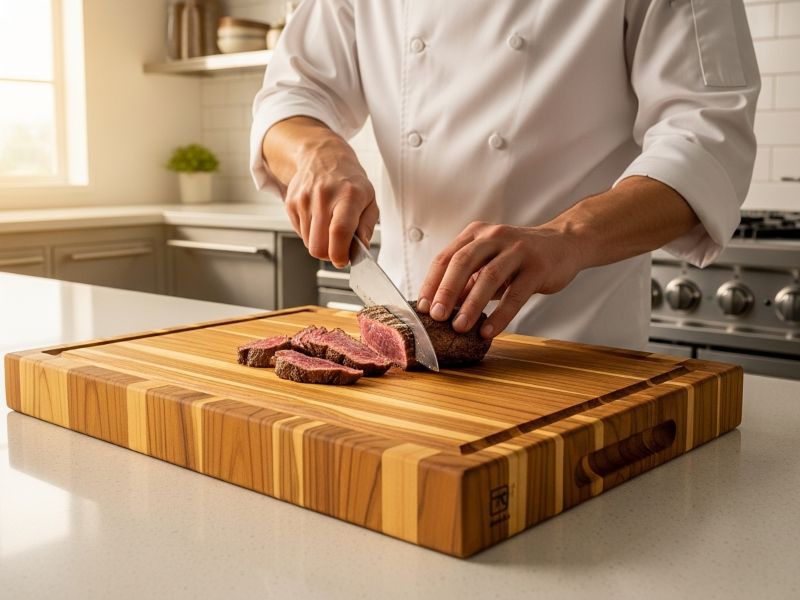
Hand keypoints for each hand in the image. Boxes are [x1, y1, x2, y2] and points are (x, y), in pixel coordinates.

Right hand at [285, 138, 378, 267]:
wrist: (322, 156)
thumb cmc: (349, 181)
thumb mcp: (369, 199)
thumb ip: (367, 227)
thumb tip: (360, 248)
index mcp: (348, 196)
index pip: (339, 232)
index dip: (340, 253)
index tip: (343, 260)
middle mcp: (324, 196)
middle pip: (319, 246)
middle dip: (329, 254)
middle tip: (339, 247)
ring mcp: (304, 200)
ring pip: (308, 243)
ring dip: (320, 242)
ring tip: (329, 226)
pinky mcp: (291, 203)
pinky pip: (300, 233)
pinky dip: (311, 233)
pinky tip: (319, 219)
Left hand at [416, 221, 583, 337]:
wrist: (564, 244)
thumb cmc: (519, 258)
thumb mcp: (489, 263)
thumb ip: (467, 281)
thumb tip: (440, 307)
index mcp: (476, 235)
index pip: (446, 257)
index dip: (432, 283)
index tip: (422, 307)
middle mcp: (494, 237)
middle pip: (462, 262)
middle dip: (446, 291)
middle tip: (436, 316)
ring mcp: (517, 250)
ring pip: (489, 277)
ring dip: (471, 305)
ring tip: (459, 327)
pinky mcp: (538, 267)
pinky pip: (515, 294)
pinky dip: (500, 315)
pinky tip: (488, 330)